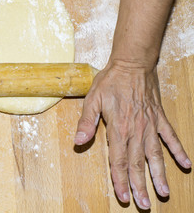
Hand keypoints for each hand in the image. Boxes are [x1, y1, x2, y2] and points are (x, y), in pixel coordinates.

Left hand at [75, 60, 191, 209]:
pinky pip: (171, 137)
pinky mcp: (159, 118)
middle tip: (145, 205)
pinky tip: (186, 164)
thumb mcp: (92, 100)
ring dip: (160, 175)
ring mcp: (150, 125)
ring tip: (165, 192)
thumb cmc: (109, 82)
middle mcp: (136, 130)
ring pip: (155, 155)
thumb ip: (86, 123)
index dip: (120, 180)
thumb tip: (78, 142)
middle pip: (138, 163)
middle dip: (140, 186)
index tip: (123, 197)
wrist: (131, 64)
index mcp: (118, 128)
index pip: (119, 161)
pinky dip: (178, 151)